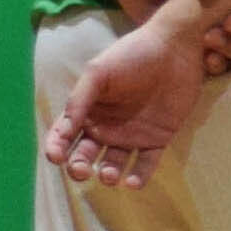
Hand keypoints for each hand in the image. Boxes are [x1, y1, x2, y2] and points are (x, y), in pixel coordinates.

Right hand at [47, 12, 210, 187]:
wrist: (174, 47)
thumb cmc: (132, 55)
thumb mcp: (99, 72)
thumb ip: (80, 100)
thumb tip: (63, 129)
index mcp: (88, 110)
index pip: (65, 135)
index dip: (56, 148)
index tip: (56, 157)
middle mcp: (106, 126)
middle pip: (86, 155)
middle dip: (79, 167)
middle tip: (81, 171)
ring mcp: (132, 134)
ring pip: (113, 164)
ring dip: (108, 174)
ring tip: (108, 175)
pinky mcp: (158, 138)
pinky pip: (147, 163)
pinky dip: (139, 177)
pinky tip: (132, 183)